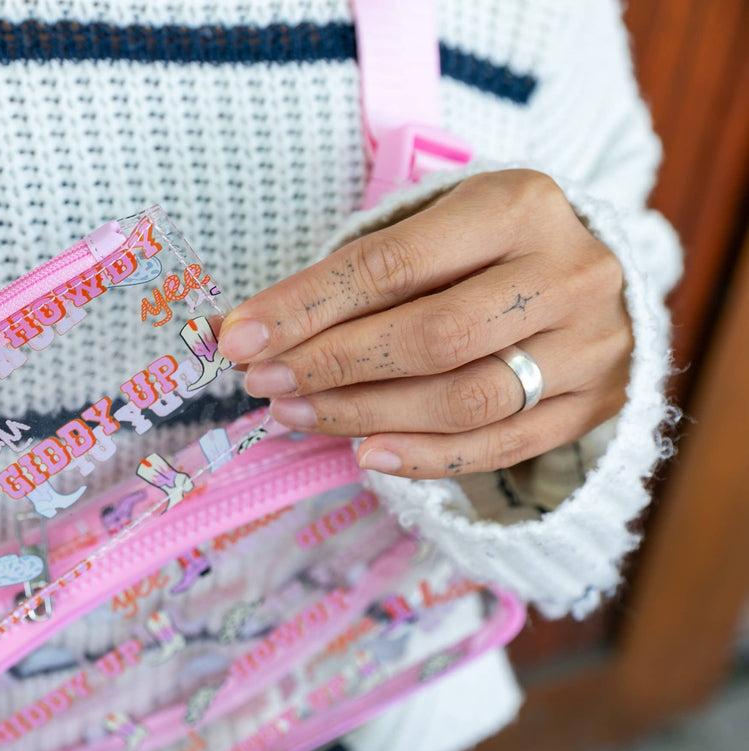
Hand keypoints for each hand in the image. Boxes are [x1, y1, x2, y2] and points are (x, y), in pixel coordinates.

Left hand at [219, 170, 631, 479]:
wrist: (592, 270)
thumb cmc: (486, 248)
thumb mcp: (433, 228)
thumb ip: (354, 274)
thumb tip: (246, 331)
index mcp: (519, 204)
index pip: (393, 263)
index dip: (307, 306)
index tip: (240, 338)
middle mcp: (567, 271)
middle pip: (434, 336)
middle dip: (333, 365)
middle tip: (265, 383)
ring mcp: (591, 343)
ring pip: (467, 399)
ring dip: (366, 414)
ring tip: (296, 416)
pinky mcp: (598, 402)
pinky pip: (501, 446)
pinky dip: (425, 457)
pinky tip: (364, 453)